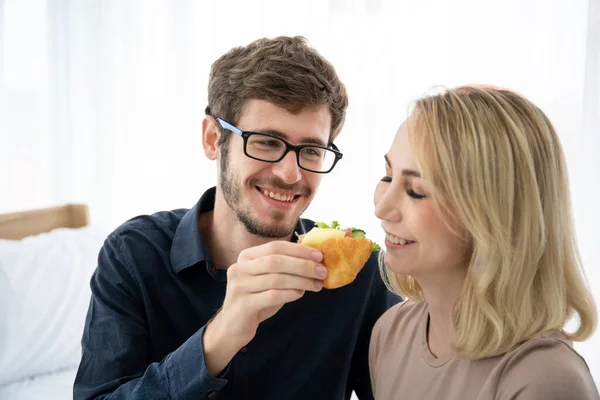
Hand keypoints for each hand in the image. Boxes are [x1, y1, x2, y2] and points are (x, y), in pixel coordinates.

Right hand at [203, 241, 326, 374]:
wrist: (233, 326)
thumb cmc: (256, 299)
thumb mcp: (268, 279)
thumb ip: (284, 267)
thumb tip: (313, 255)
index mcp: (246, 257)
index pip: (275, 247)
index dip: (299, 250)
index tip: (319, 256)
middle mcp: (239, 268)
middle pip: (276, 261)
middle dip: (303, 265)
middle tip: (322, 271)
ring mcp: (239, 286)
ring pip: (276, 279)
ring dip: (301, 281)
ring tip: (317, 285)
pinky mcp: (243, 304)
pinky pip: (272, 296)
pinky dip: (290, 293)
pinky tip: (301, 294)